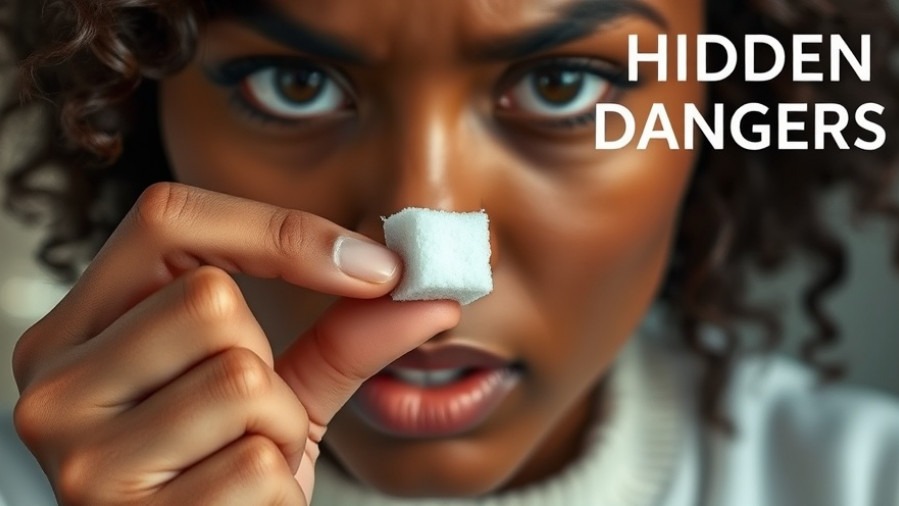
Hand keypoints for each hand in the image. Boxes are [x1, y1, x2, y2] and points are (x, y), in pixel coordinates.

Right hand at [11, 182, 459, 504]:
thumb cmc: (224, 472)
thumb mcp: (275, 392)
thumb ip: (338, 337)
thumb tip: (428, 292)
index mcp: (77, 333)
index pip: (166, 218)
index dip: (280, 229)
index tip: (375, 267)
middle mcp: (54, 387)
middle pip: (210, 299)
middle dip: (269, 360)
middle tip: (253, 415)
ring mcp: (79, 457)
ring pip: (243, 381)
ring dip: (280, 430)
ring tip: (240, 462)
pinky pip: (257, 465)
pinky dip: (277, 487)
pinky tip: (234, 504)